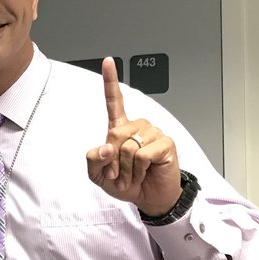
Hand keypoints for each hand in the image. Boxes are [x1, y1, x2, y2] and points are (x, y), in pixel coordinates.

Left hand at [84, 58, 180, 216]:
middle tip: (121, 172)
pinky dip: (138, 169)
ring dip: (126, 167)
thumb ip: (93, 160)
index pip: (114, 101)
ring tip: (134, 173)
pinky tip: (145, 172)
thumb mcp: (98, 175)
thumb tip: (106, 148)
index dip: (110, 81)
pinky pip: (141, 154)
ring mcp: (153, 133)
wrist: (148, 198)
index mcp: (120, 128)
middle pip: (114, 134)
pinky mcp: (165, 143)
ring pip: (128, 146)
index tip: (107, 61)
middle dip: (113, 160)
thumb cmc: (125, 183)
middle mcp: (138, 127)